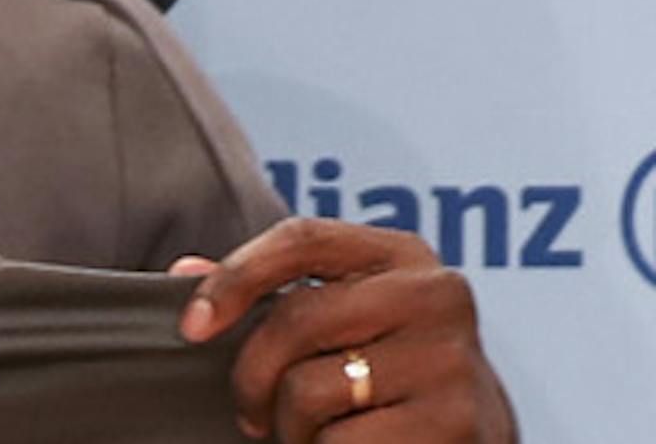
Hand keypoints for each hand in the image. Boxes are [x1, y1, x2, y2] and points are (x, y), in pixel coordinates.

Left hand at [173, 218, 514, 441]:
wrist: (477, 442)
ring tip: (311, 434)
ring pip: (310, 390)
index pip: (300, 238)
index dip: (235, 277)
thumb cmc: (386, 375)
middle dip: (253, 378)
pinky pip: (342, 443)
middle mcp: (436, 294)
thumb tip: (182, 272)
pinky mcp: (457, 424)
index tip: (194, 327)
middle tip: (252, 412)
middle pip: (295, 320)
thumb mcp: (339, 320)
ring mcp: (451, 360)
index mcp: (402, 255)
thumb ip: (267, 292)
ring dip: (291, 427)